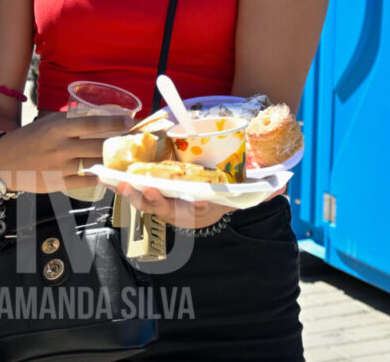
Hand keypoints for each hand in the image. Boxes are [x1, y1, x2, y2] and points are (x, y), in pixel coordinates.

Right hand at [0, 111, 133, 193]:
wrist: (5, 160)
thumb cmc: (30, 137)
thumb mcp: (48, 123)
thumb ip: (71, 121)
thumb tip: (99, 116)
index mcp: (58, 128)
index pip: (91, 124)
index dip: (113, 123)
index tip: (130, 122)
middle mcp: (60, 147)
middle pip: (97, 146)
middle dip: (118, 144)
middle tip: (133, 142)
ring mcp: (60, 167)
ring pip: (94, 164)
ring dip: (111, 161)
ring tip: (124, 158)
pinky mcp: (58, 183)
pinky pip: (85, 181)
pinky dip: (97, 177)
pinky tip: (106, 172)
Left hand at [111, 182, 287, 229]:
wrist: (210, 198)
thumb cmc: (227, 190)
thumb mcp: (246, 190)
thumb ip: (262, 189)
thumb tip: (282, 184)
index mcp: (206, 209)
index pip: (202, 210)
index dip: (198, 206)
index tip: (197, 199)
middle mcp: (185, 213)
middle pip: (169, 210)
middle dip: (156, 200)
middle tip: (147, 189)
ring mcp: (167, 209)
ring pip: (148, 206)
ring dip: (134, 195)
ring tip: (120, 181)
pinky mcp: (152, 200)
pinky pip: (136, 196)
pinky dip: (123, 188)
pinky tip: (107, 177)